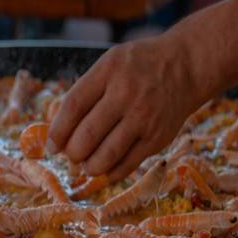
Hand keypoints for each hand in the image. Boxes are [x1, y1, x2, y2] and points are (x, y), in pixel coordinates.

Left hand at [47, 36, 202, 181]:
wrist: (185, 67)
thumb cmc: (137, 68)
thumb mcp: (109, 64)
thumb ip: (84, 93)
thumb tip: (57, 134)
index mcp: (109, 71)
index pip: (73, 107)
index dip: (57, 132)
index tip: (52, 146)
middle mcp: (127, 94)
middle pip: (86, 136)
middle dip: (72, 153)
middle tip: (71, 155)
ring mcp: (144, 118)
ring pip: (106, 156)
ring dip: (89, 167)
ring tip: (86, 164)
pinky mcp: (158, 138)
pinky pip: (127, 165)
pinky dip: (110, 173)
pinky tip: (105, 169)